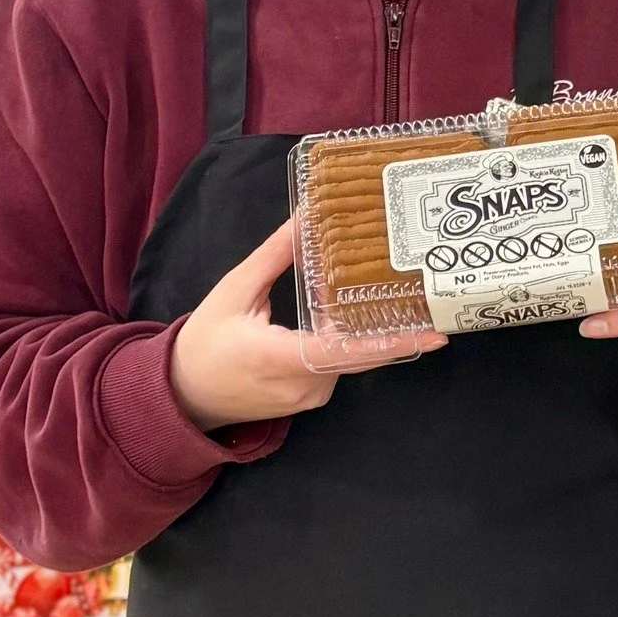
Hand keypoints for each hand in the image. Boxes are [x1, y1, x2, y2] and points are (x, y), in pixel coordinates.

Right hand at [168, 220, 443, 432]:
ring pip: (353, 359)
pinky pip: (341, 366)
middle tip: (435, 307)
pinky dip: (350, 343)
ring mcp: (310, 396)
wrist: (182, 395)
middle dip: (397, 330)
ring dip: (366, 331)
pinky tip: (354, 318)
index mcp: (280, 357)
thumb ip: (275, 256)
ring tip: (396, 301)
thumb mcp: (235, 291)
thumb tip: (306, 218)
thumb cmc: (204, 341)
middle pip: (362, 354)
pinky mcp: (312, 399)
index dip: (391, 342)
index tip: (431, 334)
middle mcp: (303, 383)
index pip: (345, 350)